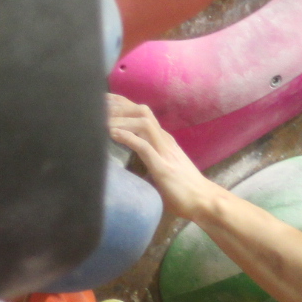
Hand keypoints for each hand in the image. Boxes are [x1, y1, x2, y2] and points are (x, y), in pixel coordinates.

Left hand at [108, 96, 219, 220]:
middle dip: (118, 105)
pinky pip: (144, 146)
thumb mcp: (164, 167)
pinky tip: (112, 134)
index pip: (142, 113)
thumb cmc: (184, 189)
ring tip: (101, 121)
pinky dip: (127, 137)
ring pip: (143, 123)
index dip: (122, 103)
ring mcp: (165, 152)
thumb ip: (149, 159)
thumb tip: (128, 162)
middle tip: (97, 104)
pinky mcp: (163, 167)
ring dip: (120, 120)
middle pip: (141, 111)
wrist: (204, 201)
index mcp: (164, 140)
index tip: (103, 99)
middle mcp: (165, 140)